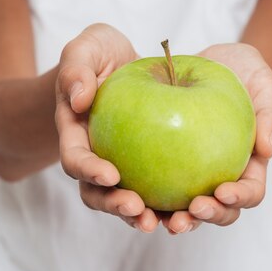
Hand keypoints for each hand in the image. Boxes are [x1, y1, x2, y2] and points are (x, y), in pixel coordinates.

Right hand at [55, 23, 160, 231]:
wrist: (121, 65)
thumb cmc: (100, 55)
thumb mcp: (86, 47)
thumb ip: (76, 67)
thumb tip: (79, 98)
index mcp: (76, 135)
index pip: (76, 159)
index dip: (89, 170)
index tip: (111, 173)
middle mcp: (96, 158)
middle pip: (99, 193)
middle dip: (116, 206)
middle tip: (138, 209)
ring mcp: (122, 166)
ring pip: (129, 201)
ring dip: (146, 216)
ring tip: (169, 223)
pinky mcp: (148, 168)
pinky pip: (159, 190)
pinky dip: (173, 203)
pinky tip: (196, 207)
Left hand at [161, 43, 271, 233]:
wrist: (212, 63)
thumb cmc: (245, 72)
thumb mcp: (263, 83)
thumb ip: (269, 112)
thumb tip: (267, 148)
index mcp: (249, 166)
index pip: (249, 192)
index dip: (238, 198)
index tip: (222, 191)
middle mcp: (220, 176)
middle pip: (217, 210)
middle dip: (205, 217)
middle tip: (189, 210)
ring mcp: (192, 174)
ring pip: (183, 208)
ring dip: (172, 218)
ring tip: (156, 219)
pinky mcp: (164, 162)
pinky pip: (153, 183)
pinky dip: (143, 195)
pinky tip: (127, 194)